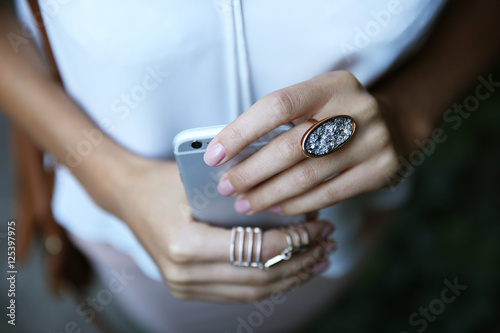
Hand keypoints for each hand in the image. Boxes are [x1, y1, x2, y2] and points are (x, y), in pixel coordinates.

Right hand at [98, 155, 335, 301]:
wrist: (128, 196)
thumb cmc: (164, 181)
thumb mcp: (200, 179)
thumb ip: (243, 196)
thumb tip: (295, 207)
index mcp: (187, 245)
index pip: (257, 251)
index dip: (296, 242)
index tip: (320, 228)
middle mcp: (184, 274)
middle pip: (260, 278)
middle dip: (301, 262)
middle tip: (327, 245)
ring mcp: (184, 286)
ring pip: (253, 292)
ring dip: (290, 277)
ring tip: (318, 260)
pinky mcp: (187, 289)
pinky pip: (239, 293)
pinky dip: (269, 283)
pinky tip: (289, 270)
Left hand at [204, 71, 399, 215]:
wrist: (396, 124)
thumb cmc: (336, 115)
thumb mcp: (315, 103)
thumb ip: (282, 122)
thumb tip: (232, 156)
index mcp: (331, 85)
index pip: (277, 105)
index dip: (241, 131)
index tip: (213, 155)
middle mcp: (356, 109)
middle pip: (290, 146)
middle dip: (251, 171)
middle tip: (225, 187)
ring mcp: (373, 141)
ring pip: (308, 175)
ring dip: (269, 194)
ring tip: (243, 204)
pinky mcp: (382, 170)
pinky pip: (330, 193)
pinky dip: (298, 204)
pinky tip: (277, 209)